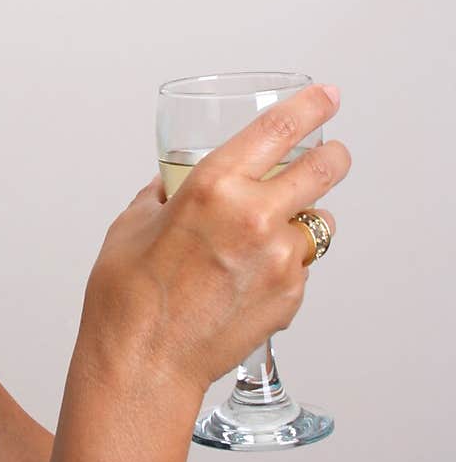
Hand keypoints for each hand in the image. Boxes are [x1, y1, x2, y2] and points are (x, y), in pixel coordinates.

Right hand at [81, 84, 349, 395]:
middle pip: (325, 169)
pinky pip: (300, 267)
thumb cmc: (128, 298)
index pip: (280, 128)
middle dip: (333, 156)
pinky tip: (245, 280)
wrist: (143, 365)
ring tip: (264, 238)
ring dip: (301, 221)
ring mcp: (280, 261)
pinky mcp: (290, 297)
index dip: (312, 106)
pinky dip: (283, 265)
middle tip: (330, 155)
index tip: (328, 96)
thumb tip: (173, 185)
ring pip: (316, 225)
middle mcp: (255, 218)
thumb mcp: (134, 223)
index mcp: (214, 187)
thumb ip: (163, 195)